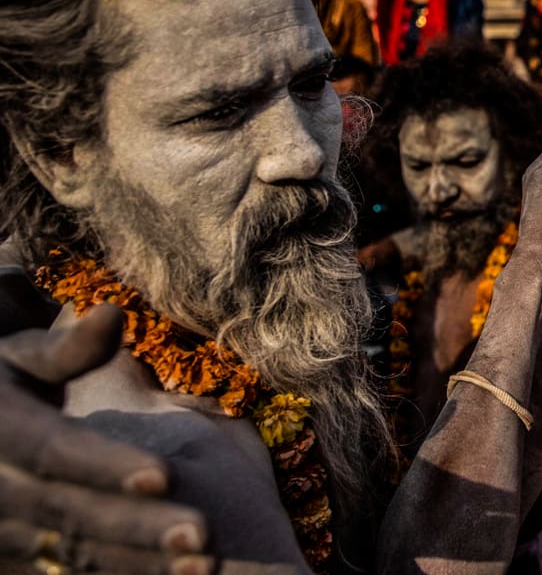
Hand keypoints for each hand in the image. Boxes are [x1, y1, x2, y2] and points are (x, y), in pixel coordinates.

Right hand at [0, 304, 210, 573]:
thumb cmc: (2, 388)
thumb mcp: (17, 360)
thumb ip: (69, 348)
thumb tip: (114, 312)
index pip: (52, 450)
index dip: (106, 465)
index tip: (166, 475)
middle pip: (68, 513)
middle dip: (136, 527)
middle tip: (202, 537)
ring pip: (69, 556)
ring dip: (136, 564)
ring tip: (202, 569)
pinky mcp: (9, 562)